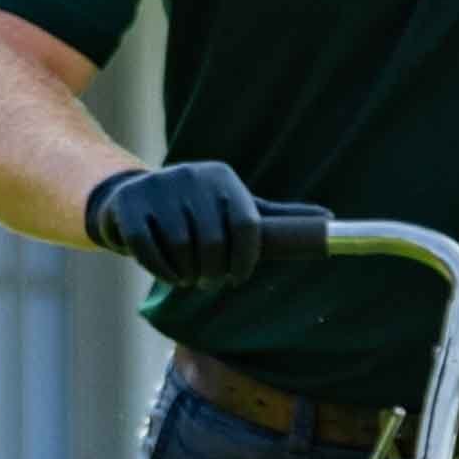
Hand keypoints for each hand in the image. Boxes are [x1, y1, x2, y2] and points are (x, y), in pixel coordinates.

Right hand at [83, 159, 281, 287]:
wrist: (133, 200)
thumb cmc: (196, 212)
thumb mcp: (234, 209)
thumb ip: (276, 218)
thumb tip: (330, 218)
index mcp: (222, 177)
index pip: (246, 224)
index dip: (246, 259)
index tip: (238, 278)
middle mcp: (191, 176)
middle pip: (212, 240)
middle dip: (213, 272)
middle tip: (209, 283)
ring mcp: (157, 187)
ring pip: (181, 247)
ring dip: (187, 275)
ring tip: (189, 279)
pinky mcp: (128, 204)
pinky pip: (148, 248)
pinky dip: (161, 271)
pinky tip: (169, 277)